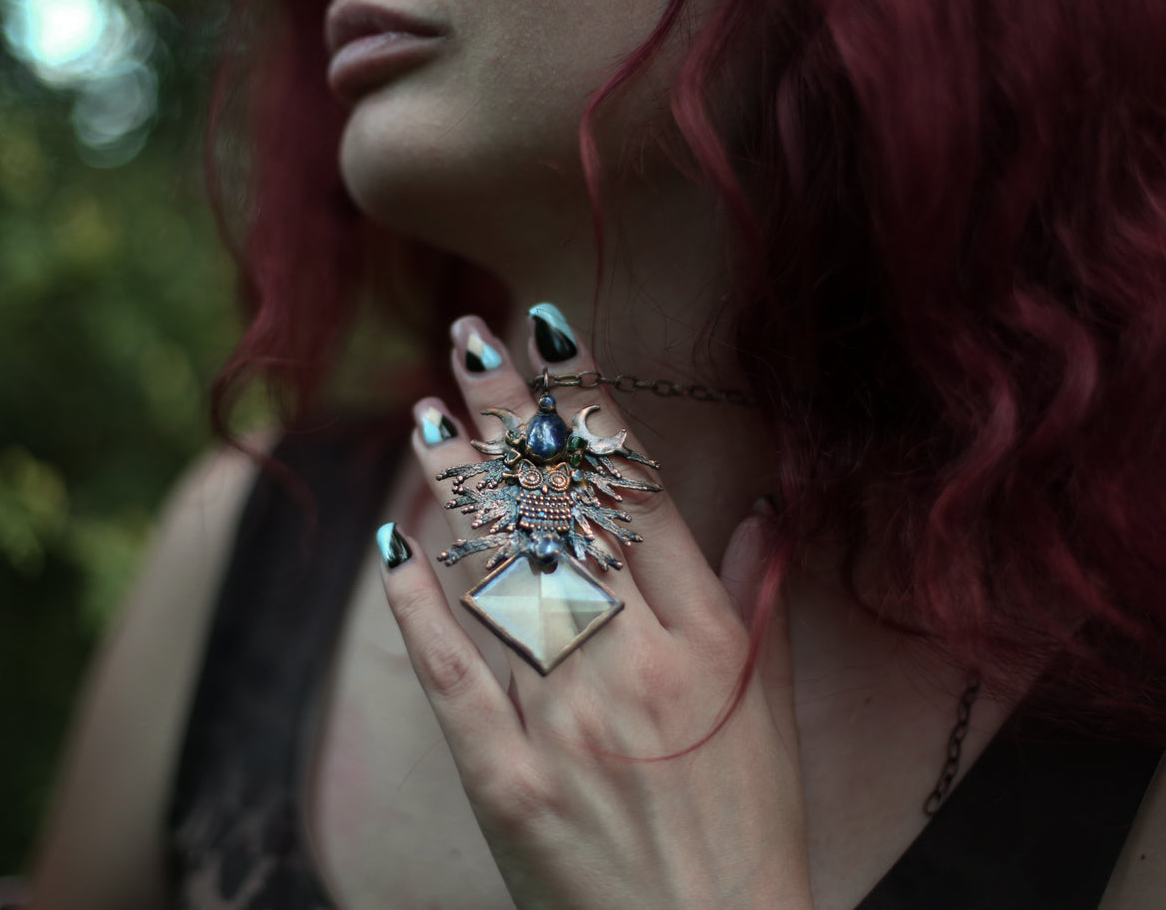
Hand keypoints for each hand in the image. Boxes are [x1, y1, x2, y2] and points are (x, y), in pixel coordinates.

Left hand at [376, 313, 813, 909]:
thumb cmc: (749, 832)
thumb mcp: (771, 711)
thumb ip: (760, 600)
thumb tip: (766, 503)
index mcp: (708, 643)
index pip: (639, 492)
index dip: (589, 405)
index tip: (550, 334)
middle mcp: (637, 667)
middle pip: (564, 515)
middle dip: (513, 419)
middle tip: (468, 339)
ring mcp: (566, 724)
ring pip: (504, 575)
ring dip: (461, 488)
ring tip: (431, 413)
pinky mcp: (507, 784)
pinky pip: (452, 678)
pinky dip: (419, 607)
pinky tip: (394, 541)